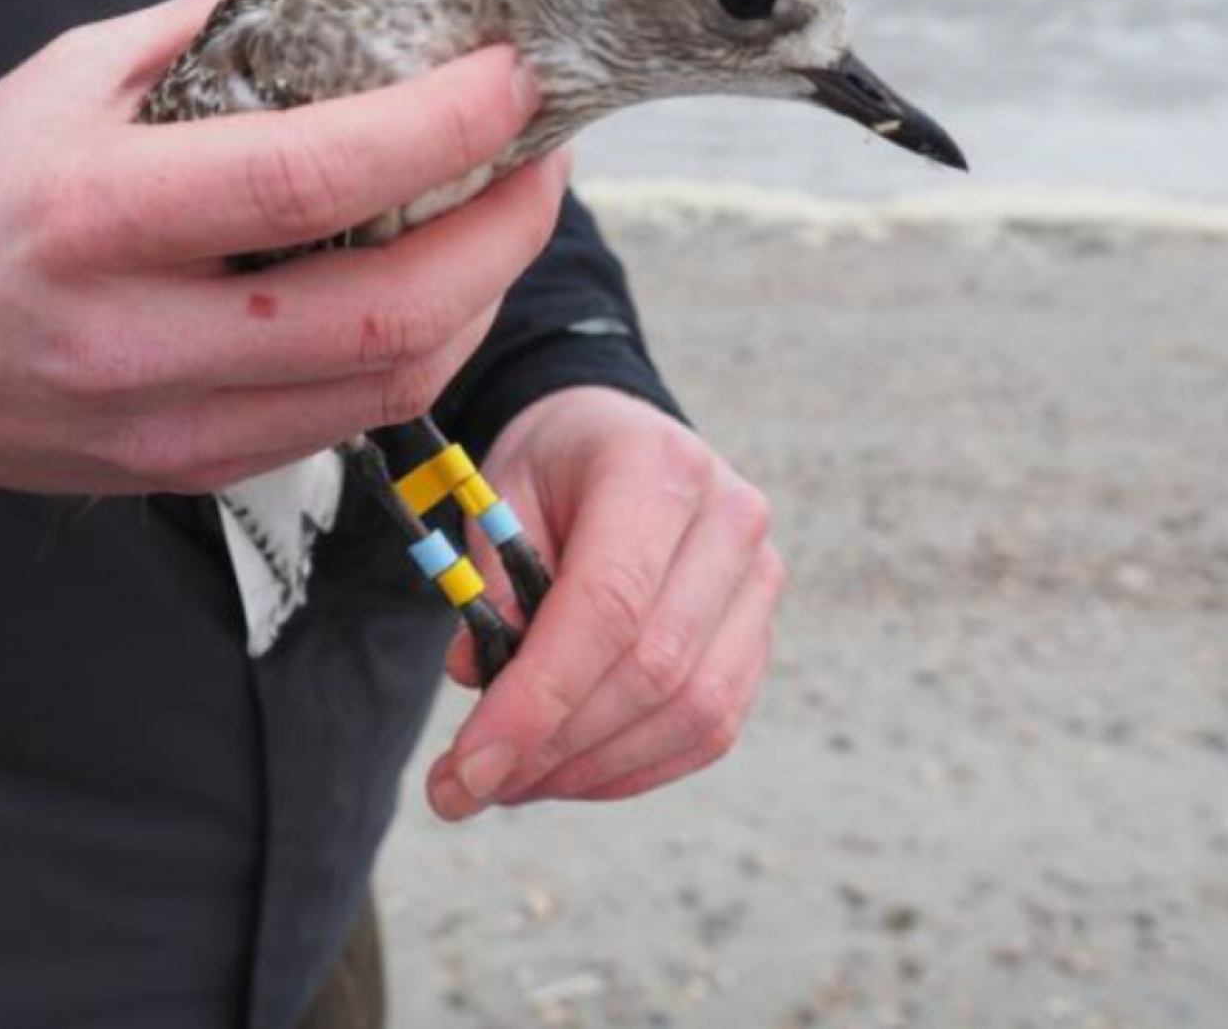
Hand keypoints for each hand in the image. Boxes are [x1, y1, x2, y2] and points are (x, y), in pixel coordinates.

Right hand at [0, 0, 568, 493]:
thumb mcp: (69, 76)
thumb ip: (216, 34)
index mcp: (97, 215)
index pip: (313, 179)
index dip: (442, 127)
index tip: (514, 77)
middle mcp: (140, 338)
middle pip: (388, 310)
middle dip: (506, 230)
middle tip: (545, 155)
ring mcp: (172, 425)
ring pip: (392, 382)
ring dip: (486, 295)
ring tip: (510, 212)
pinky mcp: (195, 472)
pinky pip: (352, 418)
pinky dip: (424, 348)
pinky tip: (442, 285)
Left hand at [427, 388, 784, 816]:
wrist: (618, 439)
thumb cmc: (551, 468)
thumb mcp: (498, 493)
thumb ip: (490, 580)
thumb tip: (476, 675)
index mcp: (657, 466)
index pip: (608, 603)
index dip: (539, 698)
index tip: (468, 767)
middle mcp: (731, 520)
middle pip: (654, 668)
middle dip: (553, 747)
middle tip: (466, 788)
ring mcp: (759, 581)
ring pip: (692, 712)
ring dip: (592, 770)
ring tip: (508, 785)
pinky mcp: (761, 635)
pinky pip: (712, 728)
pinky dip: (634, 769)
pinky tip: (565, 774)